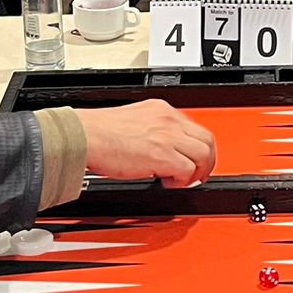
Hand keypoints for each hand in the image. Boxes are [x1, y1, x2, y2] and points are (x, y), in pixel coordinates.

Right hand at [79, 100, 215, 186]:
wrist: (84, 136)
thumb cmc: (98, 131)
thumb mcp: (132, 119)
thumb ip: (151, 128)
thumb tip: (158, 146)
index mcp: (161, 110)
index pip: (194, 127)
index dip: (197, 147)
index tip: (192, 158)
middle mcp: (168, 120)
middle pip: (207, 140)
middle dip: (206, 161)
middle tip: (197, 173)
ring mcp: (167, 137)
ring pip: (203, 155)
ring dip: (196, 172)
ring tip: (181, 180)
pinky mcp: (162, 155)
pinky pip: (187, 171)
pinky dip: (182, 181)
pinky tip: (167, 182)